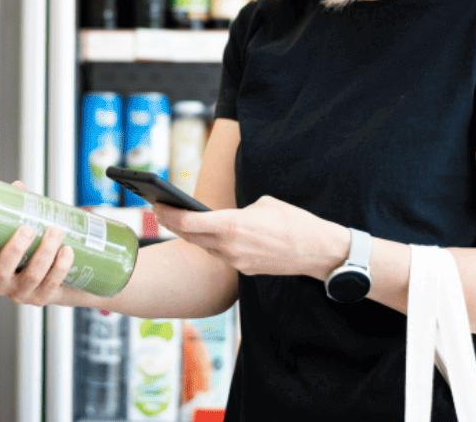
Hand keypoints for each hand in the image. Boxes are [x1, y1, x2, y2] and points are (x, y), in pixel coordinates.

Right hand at [0, 181, 75, 305]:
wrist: (59, 274)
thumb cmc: (31, 246)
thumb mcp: (21, 229)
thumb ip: (16, 209)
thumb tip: (18, 187)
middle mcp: (1, 284)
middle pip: (2, 272)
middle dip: (15, 249)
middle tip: (28, 228)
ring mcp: (22, 293)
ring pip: (31, 277)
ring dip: (44, 252)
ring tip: (55, 231)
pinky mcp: (43, 298)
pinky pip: (51, 284)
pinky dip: (60, 267)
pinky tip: (67, 250)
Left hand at [151, 195, 349, 280]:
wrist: (319, 252)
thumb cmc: (294, 221)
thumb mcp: (264, 204)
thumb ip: (239, 211)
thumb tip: (227, 218)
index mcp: (232, 225)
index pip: (188, 222)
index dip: (168, 214)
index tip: (156, 204)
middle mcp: (229, 247)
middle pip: (190, 236)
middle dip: (172, 223)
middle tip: (159, 209)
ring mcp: (236, 262)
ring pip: (205, 247)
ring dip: (191, 235)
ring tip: (178, 220)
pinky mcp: (245, 271)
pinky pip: (222, 255)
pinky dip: (213, 244)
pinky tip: (208, 235)